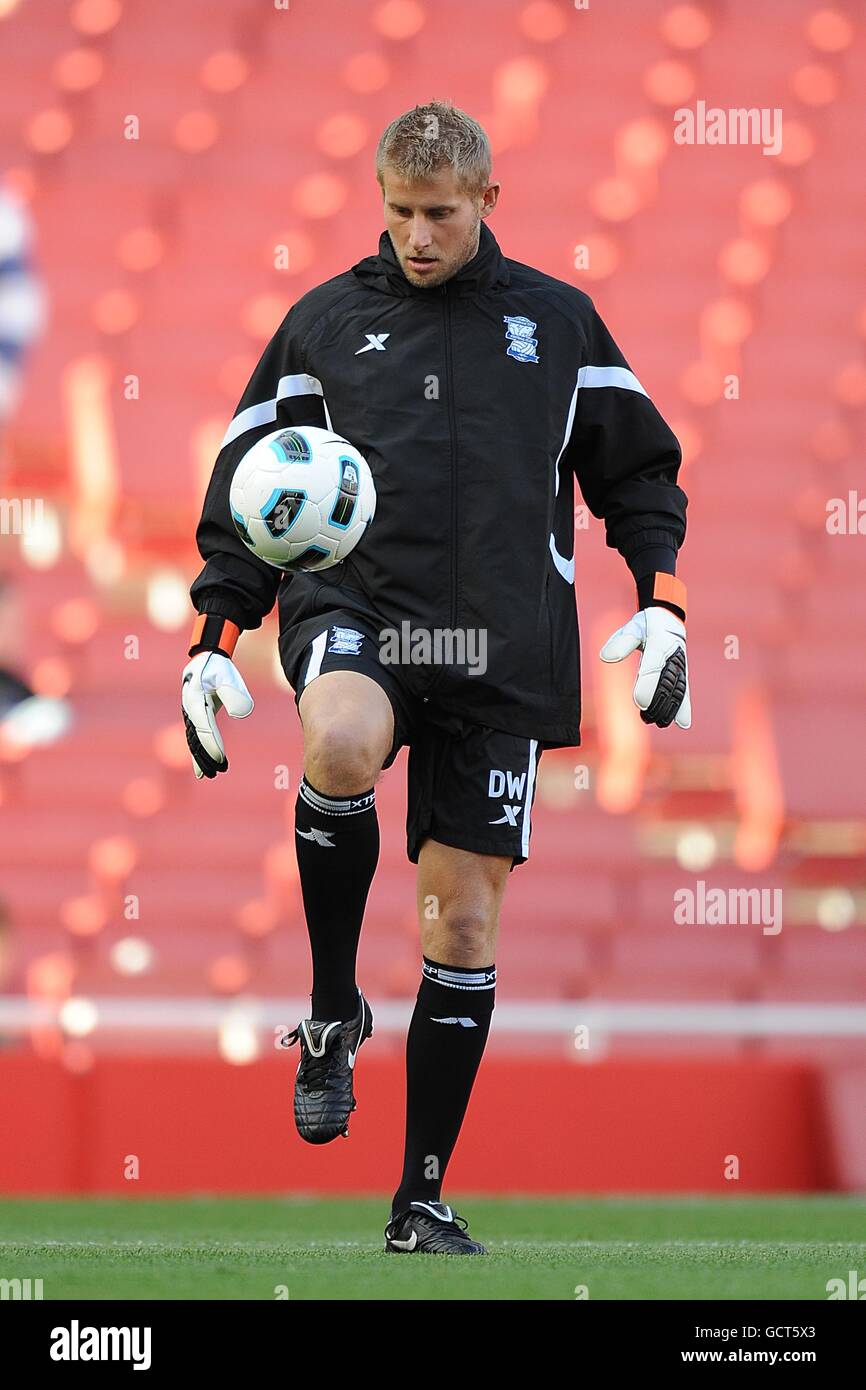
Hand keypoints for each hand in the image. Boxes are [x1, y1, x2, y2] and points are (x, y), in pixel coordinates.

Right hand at [181, 651, 253, 777]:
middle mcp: (189, 710)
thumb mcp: (228, 676)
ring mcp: (189, 714)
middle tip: (218, 772)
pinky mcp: (194, 717)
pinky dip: (198, 754)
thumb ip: (234, 694)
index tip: (221, 760)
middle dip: (206, 757)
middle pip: (196, 738)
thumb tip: (242, 714)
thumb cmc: (218, 667)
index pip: (204, 728)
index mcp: (195, 700)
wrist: (206, 658)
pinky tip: (201, 770)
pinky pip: (194, 738)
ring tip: (212, 774)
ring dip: (201, 759)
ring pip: (193, 741)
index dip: (212, 745)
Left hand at [599, 606, 690, 728]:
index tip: (640, 703)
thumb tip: (605, 657)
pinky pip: (685, 691)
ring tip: (658, 722)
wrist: (669, 620)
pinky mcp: (683, 674)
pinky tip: (683, 724)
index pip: (652, 668)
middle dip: (657, 702)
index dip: (647, 686)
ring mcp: (680, 666)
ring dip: (669, 709)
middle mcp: (672, 656)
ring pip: (678, 690)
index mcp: (659, 643)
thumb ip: (621, 643)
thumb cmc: (646, 626)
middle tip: (645, 717)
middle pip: (666, 684)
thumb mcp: (631, 628)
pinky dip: (684, 707)